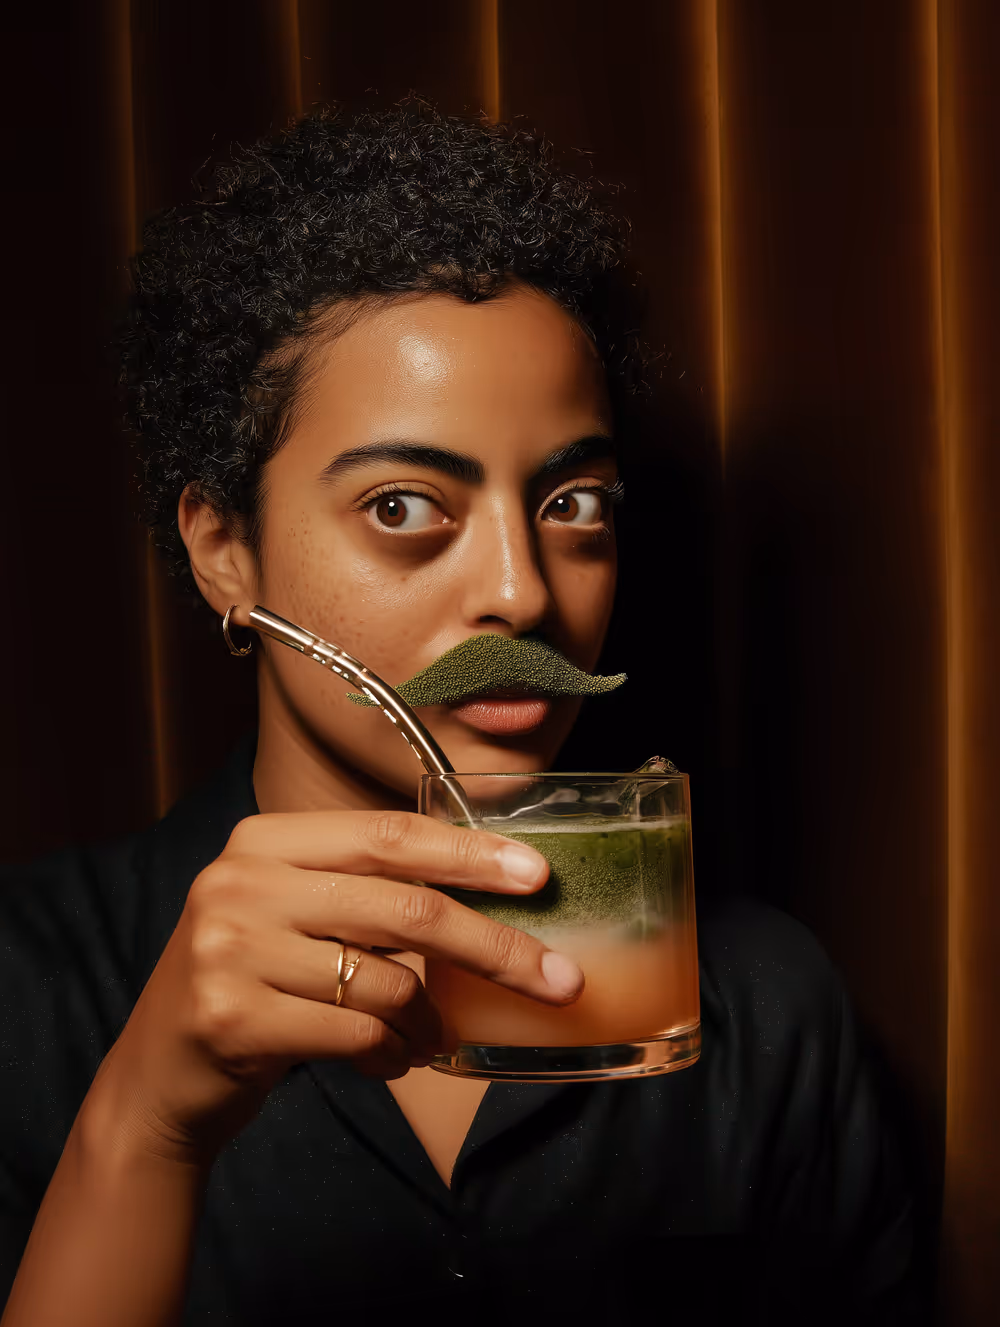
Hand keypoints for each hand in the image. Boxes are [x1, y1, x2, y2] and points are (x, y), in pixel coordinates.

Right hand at [84, 810, 580, 1163]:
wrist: (161, 1074)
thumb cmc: (256, 982)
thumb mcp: (294, 914)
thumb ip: (368, 893)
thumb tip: (494, 897)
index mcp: (265, 839)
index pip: (389, 834)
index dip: (469, 853)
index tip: (536, 875)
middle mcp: (242, 882)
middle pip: (404, 906)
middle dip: (494, 946)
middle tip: (556, 979)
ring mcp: (230, 948)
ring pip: (387, 980)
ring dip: (429, 1022)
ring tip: (429, 1039)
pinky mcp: (232, 1017)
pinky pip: (358, 1035)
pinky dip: (392, 1056)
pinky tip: (387, 1062)